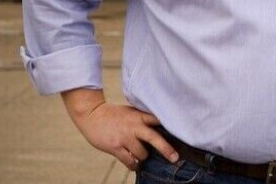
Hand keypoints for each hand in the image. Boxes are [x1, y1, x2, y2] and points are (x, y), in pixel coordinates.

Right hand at [61, 88, 179, 170]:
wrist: (92, 115)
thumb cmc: (114, 115)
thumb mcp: (131, 112)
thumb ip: (143, 118)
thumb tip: (159, 127)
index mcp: (140, 116)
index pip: (159, 119)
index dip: (171, 125)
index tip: (184, 131)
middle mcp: (134, 126)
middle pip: (155, 138)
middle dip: (167, 149)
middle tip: (176, 158)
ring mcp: (125, 137)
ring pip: (142, 154)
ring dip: (143, 157)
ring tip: (140, 154)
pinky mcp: (116, 147)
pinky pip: (130, 161)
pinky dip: (134, 165)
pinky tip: (135, 164)